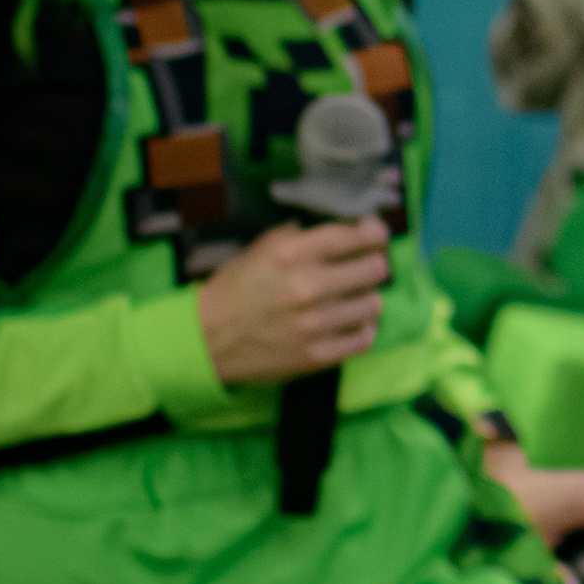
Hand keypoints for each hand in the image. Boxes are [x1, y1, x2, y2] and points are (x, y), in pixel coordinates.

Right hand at [194, 220, 390, 386]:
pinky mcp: (319, 355)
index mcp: (292, 254)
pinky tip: (350, 321)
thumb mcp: (263, 249)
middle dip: (373, 264)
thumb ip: (303, 236)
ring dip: (367, 298)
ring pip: (373, 303)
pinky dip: (362, 327)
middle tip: (365, 267)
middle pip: (374, 269)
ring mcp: (316, 324)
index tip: (375, 236)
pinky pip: (365, 337)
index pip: (355, 236)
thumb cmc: (238, 288)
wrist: (208, 339)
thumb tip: (347, 228)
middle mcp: (308, 287)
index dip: (373, 233)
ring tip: (354, 297)